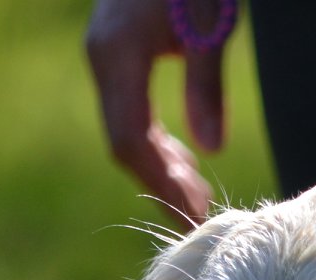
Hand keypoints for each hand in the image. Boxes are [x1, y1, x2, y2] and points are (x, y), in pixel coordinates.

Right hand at [85, 0, 226, 224]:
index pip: (128, 140)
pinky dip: (158, 140)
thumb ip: (207, 84)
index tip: (189, 217)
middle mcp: (104, 59)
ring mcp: (109, 55)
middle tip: (199, 221)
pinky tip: (185, 160)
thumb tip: (211, 150)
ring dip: (161, 167)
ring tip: (198, 199)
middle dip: (161, 185)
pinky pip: (132, 109)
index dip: (157, 185)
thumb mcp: (210, 23)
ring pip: (127, 128)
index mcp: (118, 55)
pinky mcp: (121, 50)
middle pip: (124, 142)